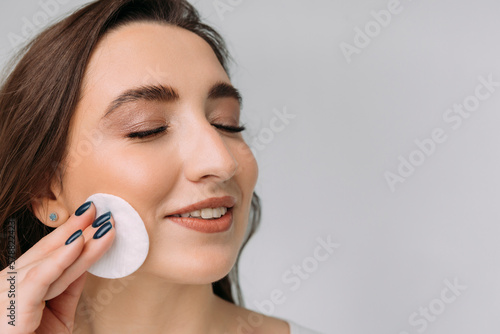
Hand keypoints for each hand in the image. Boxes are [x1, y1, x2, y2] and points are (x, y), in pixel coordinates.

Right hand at [0, 202, 114, 333]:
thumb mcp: (57, 313)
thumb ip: (68, 288)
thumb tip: (84, 261)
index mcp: (18, 283)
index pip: (48, 252)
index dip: (71, 232)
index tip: (94, 216)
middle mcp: (9, 283)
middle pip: (49, 251)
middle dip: (78, 228)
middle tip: (102, 211)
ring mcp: (8, 292)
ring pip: (51, 260)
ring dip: (80, 239)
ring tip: (103, 224)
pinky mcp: (14, 304)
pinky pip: (40, 277)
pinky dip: (61, 258)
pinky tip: (79, 242)